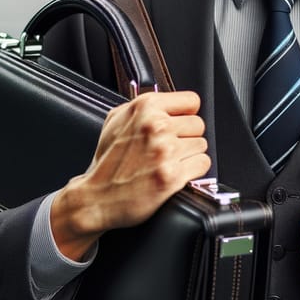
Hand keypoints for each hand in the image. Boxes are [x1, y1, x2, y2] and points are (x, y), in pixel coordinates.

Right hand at [50, 91, 210, 259]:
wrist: (96, 198)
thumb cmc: (108, 161)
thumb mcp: (116, 120)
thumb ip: (145, 106)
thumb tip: (171, 102)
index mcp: (145, 107)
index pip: (191, 101)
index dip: (186, 114)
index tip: (179, 123)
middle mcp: (157, 126)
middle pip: (198, 124)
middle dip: (185, 137)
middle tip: (167, 148)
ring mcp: (165, 150)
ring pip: (201, 145)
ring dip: (189, 155)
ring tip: (167, 161)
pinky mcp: (172, 175)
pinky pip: (202, 164)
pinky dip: (192, 171)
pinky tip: (174, 173)